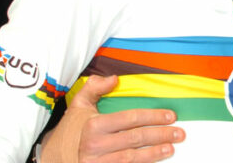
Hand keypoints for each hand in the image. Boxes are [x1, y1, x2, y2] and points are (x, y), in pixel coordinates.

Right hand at [40, 75, 184, 162]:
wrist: (53, 159)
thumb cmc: (70, 132)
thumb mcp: (78, 107)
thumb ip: (93, 88)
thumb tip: (114, 78)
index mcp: (93, 126)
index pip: (130, 119)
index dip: (152, 117)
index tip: (170, 116)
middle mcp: (95, 146)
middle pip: (135, 139)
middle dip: (160, 135)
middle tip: (179, 133)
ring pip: (132, 158)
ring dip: (154, 153)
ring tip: (171, 148)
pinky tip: (154, 161)